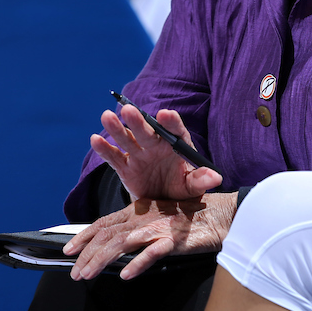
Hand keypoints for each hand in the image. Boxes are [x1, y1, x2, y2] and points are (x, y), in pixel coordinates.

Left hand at [64, 192, 236, 279]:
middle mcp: (144, 218)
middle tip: (75, 272)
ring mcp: (158, 228)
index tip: (68, 250)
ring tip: (88, 274)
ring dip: (103, 260)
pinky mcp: (174, 239)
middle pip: (108, 235)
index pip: (104, 223)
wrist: (220, 214)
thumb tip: (114, 246)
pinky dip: (137, 263)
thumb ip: (136, 229)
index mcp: (138, 211)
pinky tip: (126, 274)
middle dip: (87, 254)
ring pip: (123, 243)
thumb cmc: (190, 218)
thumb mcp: (157, 219)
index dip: (84, 236)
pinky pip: (152, 252)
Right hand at [90, 103, 221, 201]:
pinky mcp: (125, 167)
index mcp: (176, 145)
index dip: (171, 122)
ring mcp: (139, 154)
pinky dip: (104, 149)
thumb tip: (216, 177)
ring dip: (117, 128)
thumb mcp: (193, 186)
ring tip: (106, 116)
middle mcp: (156, 145)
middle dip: (138, 121)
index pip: (175, 130)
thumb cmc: (181, 187)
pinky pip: (114, 157)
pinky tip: (95, 139)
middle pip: (147, 131)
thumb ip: (201, 180)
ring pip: (127, 139)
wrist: (164, 201)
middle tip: (129, 109)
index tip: (165, 114)